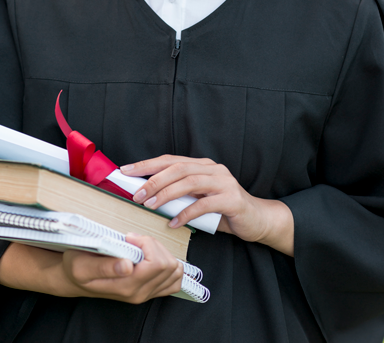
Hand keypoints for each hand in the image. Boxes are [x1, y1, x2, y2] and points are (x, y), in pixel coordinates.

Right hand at [0, 234, 183, 302]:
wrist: (75, 279)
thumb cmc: (77, 267)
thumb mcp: (82, 264)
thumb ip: (104, 266)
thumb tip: (127, 265)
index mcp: (126, 286)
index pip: (157, 264)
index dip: (147, 244)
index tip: (129, 237)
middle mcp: (139, 293)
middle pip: (168, 265)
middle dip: (154, 245)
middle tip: (134, 240)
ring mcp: (146, 293)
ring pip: (174, 271)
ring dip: (161, 252)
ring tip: (142, 247)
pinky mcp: (150, 291)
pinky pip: (174, 281)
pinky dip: (169, 265)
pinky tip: (153, 256)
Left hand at [121, 155, 293, 255]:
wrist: (257, 220)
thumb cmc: (223, 210)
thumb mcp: (198, 199)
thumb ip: (180, 195)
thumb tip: (147, 197)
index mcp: (202, 165)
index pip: (170, 160)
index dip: (147, 164)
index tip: (126, 171)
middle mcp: (212, 168)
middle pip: (177, 168)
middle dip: (153, 180)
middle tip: (136, 194)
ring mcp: (224, 182)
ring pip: (189, 182)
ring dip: (166, 194)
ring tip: (149, 205)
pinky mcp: (232, 199)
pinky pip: (205, 204)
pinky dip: (186, 213)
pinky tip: (174, 222)